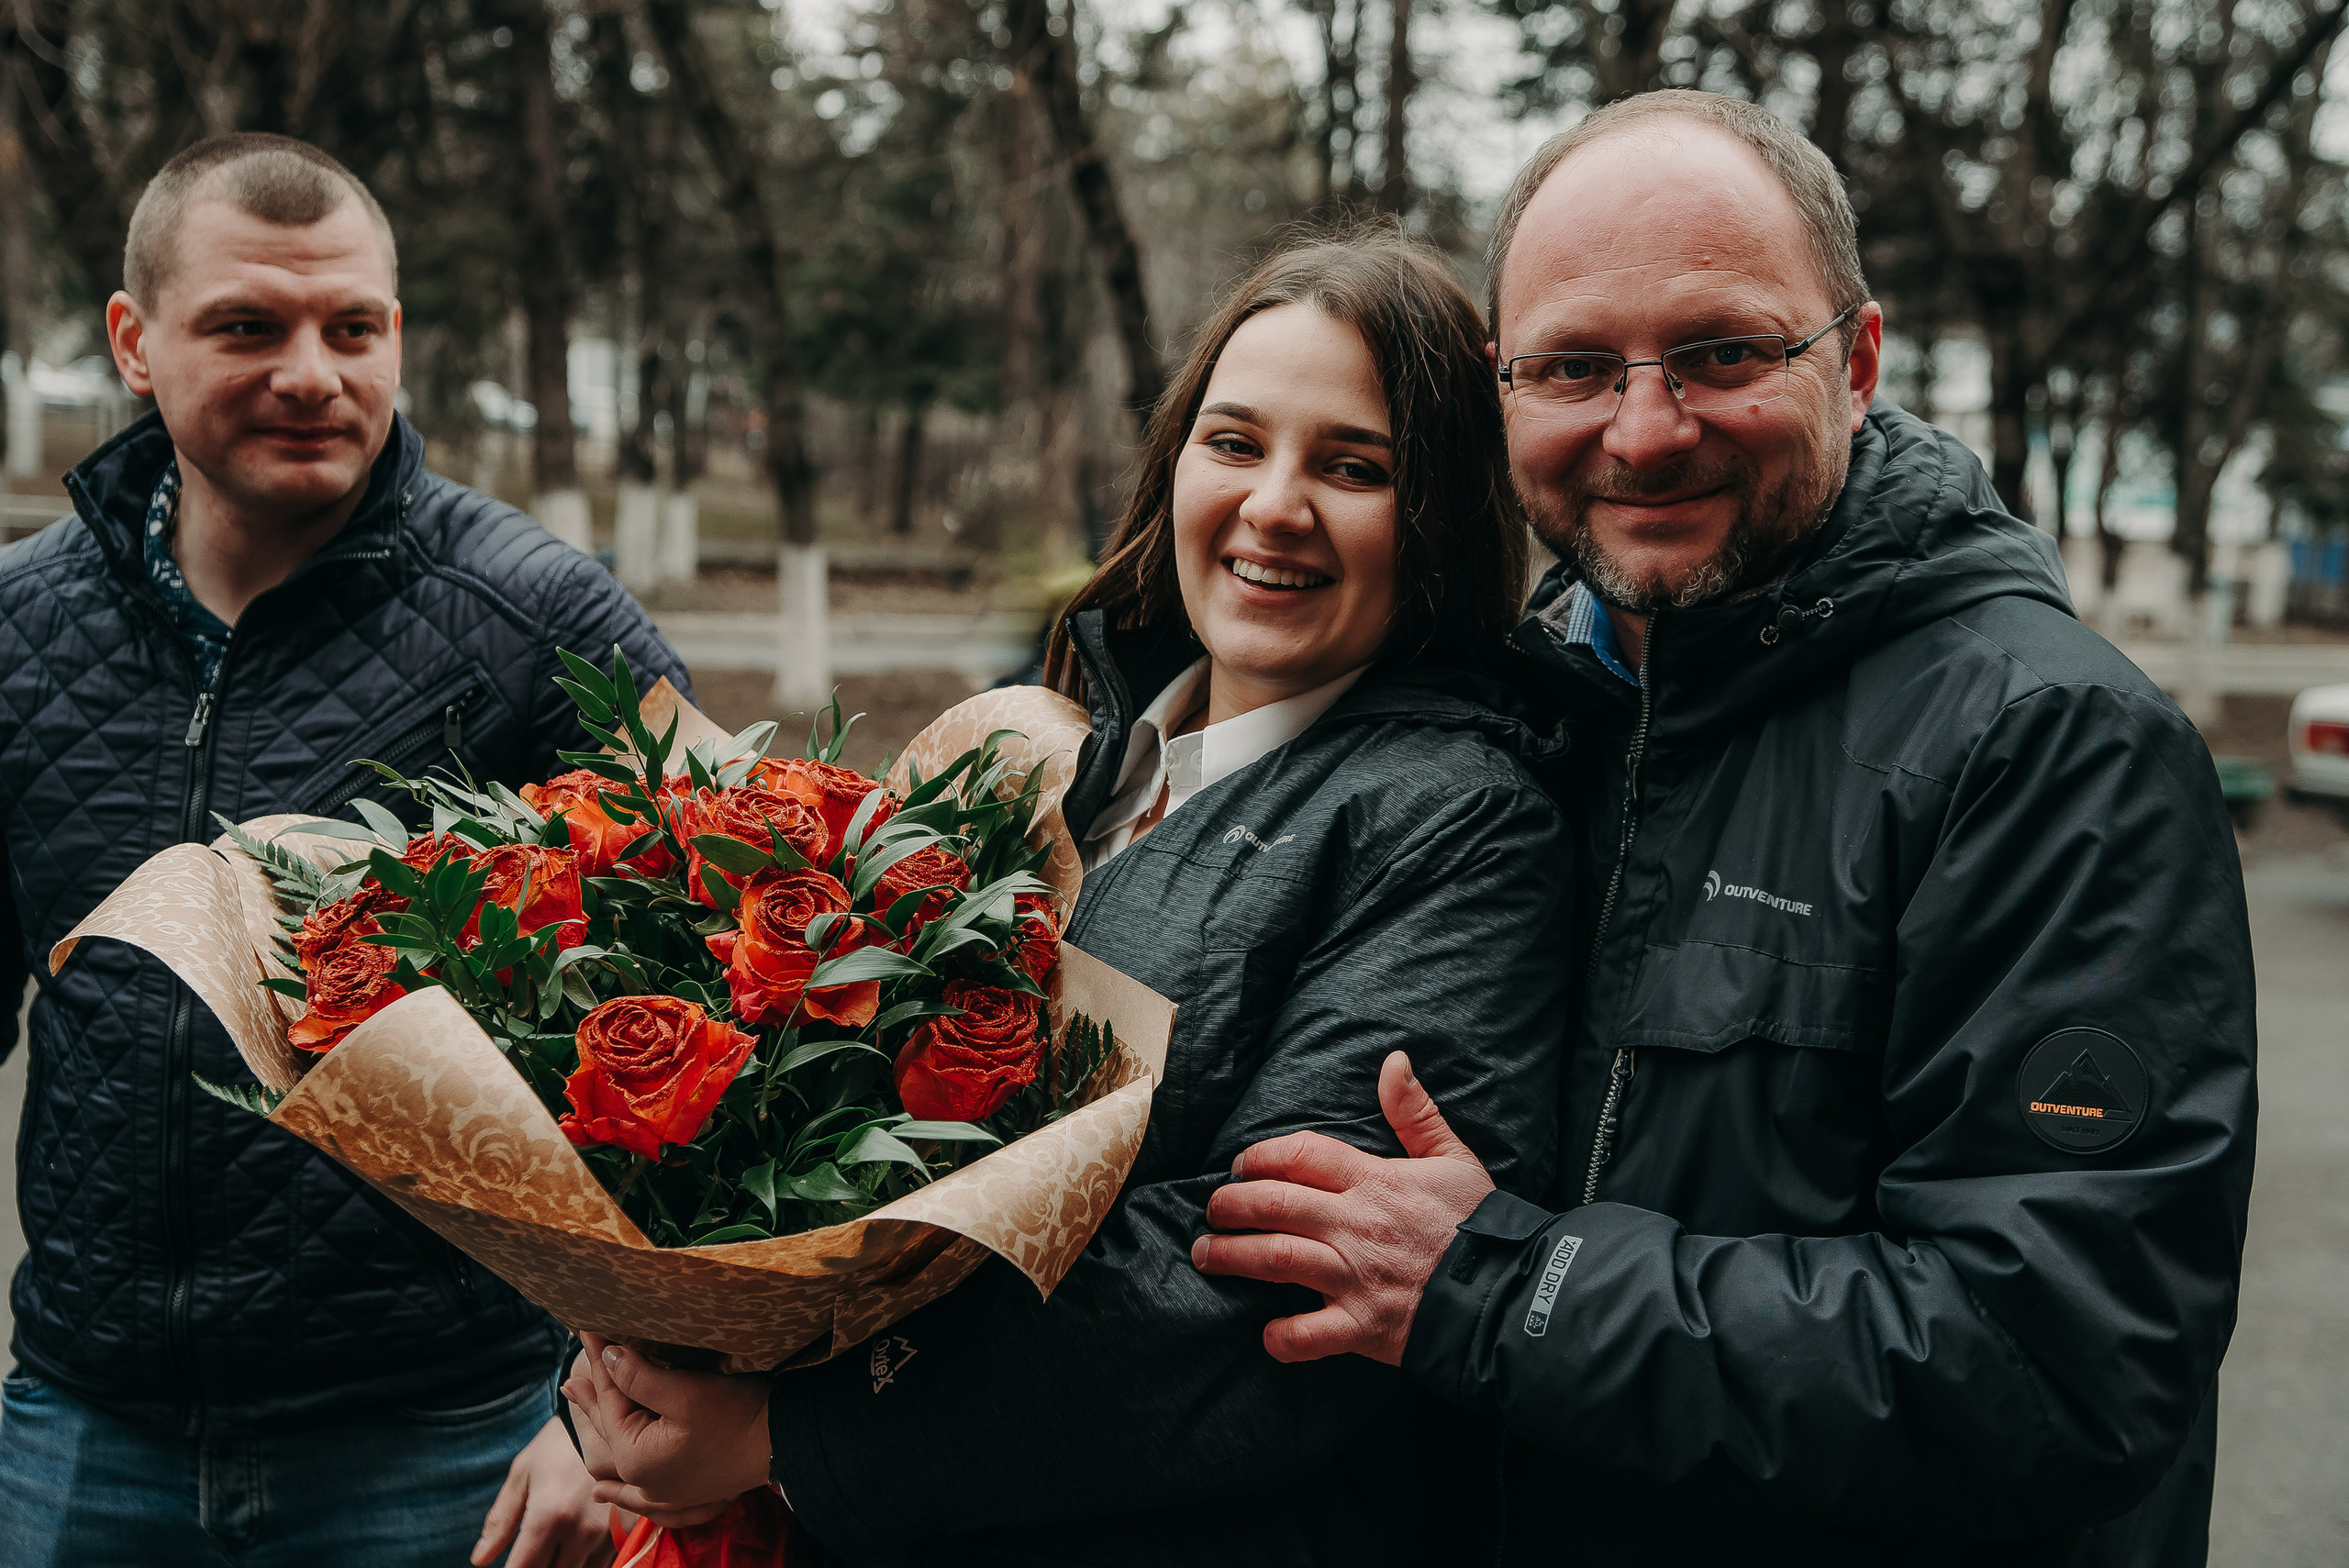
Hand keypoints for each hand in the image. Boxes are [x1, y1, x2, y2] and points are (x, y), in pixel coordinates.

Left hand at [472, 1414, 614, 1567]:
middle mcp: (581, 1531)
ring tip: (556, 1545)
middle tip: (534, 1552)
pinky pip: (607, 1562)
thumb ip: (500, 1521)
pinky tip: (579, 1544)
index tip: (509, 1566)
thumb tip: (480, 1559)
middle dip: (539, 1567)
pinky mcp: (629, 1528)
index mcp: (548, 1517)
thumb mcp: (521, 1475)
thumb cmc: (555, 1447)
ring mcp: (609, 1532)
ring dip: (565, 1565)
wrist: (604, 1421)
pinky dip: (589, 1560)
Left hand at [562, 1333, 770, 1525]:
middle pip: (613, 1427)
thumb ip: (640, 1377)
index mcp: (637, 1456)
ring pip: (620, 1456)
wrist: (785, 1444)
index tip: (587, 1332)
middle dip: (595, 1394)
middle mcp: (644, 1480)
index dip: (600, 1363)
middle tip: (570, 1372)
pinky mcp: (683, 1493)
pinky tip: (603, 1491)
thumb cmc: (739, 1416)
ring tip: (578, 1404)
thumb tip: (608, 1357)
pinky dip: (619, 1491)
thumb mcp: (687, 1392)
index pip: (612, 1399)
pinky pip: (639, 1496)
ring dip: (601, 1427)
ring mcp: (663, 1492)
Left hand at [1193, 1051, 1494, 1364]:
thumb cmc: (1481, 1226)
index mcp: (1376, 1181)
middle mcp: (1357, 1226)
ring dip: (1232, 1256)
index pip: (1301, 1154)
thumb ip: (1415, 1113)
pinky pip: (1309, 1335)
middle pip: (1274, 1203)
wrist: (1512, 1293)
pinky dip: (1282, 1336)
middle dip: (1232, 1204)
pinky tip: (1266, 1333)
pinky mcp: (1362, 1326)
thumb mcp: (1454, 1159)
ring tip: (1206, 1254)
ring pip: (1276, 1259)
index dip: (1261, 1156)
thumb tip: (1394, 1061)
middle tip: (1213, 1210)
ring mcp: (1356, 1277)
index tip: (1241, 1165)